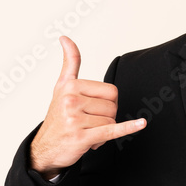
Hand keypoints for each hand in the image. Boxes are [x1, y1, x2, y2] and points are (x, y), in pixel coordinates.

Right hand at [30, 36, 145, 178]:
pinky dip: (128, 128)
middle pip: (113, 106)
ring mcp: (75, 119)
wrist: (45, 148)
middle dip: (106, 116)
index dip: (108, 102)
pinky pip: (111, 130)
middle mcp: (71, 100)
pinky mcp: (81, 137)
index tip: (93, 107)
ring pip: (112, 120)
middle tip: (88, 122)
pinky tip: (140, 123)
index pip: (111, 91)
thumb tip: (65, 37)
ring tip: (87, 131)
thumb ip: (69, 62)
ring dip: (104, 130)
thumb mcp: (61, 86)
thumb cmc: (58, 117)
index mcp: (70, 86)